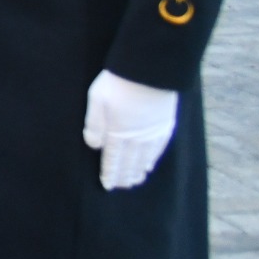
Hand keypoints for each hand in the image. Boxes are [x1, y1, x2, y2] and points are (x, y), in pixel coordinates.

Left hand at [83, 69, 178, 189]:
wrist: (150, 71)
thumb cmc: (118, 83)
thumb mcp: (97, 100)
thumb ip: (95, 125)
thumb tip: (93, 146)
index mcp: (118, 132)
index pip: (113, 159)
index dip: (110, 173)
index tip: (107, 185)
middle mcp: (137, 138)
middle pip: (129, 162)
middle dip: (123, 176)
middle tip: (120, 187)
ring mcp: (153, 133)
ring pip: (144, 159)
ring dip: (138, 172)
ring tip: (133, 182)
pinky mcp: (165, 125)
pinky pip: (158, 149)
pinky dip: (152, 160)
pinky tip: (149, 165)